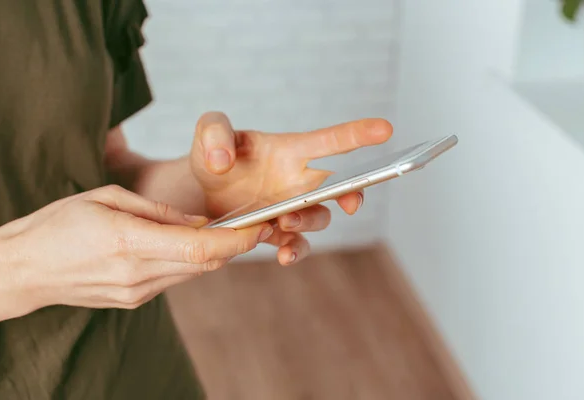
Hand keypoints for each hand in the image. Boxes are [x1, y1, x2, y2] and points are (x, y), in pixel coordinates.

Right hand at [0, 185, 271, 319]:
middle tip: (254, 223)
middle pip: (205, 264)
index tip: (261, 226)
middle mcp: (137, 274)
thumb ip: (158, 212)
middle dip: (235, 244)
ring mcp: (136, 292)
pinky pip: (175, 278)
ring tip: (224, 229)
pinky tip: (185, 243)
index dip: (237, 240)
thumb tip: (200, 220)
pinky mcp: (135, 300)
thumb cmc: (59, 224)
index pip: (199, 247)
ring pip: (194, 273)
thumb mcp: (106, 198)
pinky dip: (190, 261)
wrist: (24, 269)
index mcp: (129, 242)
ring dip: (213, 252)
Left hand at [190, 112, 391, 264]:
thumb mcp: (209, 132)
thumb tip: (223, 160)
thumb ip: (214, 133)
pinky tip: (284, 256)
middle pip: (337, 186)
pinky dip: (295, 251)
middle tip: (350, 200)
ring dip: (308, 222)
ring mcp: (289, 208)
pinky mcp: (275, 232)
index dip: (358, 134)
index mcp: (290, 150)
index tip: (386, 129)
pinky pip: (296, 244)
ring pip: (318, 218)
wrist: (197, 191)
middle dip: (352, 192)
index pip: (330, 141)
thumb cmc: (213, 154)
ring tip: (285, 222)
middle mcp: (297, 180)